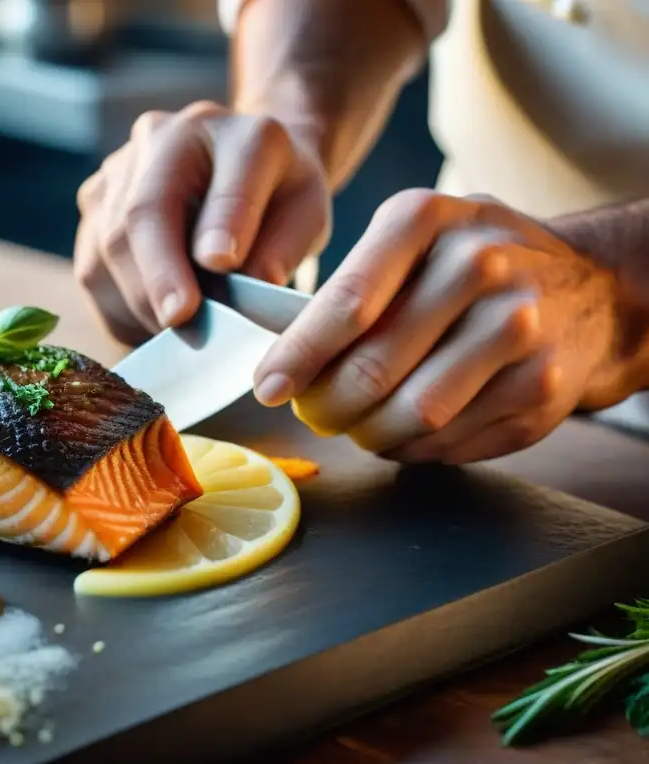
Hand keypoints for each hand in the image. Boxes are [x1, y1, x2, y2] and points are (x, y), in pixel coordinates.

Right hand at [74, 100, 330, 344]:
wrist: (241, 172)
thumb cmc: (278, 200)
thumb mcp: (307, 215)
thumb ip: (286, 245)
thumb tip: (254, 283)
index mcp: (240, 134)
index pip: (230, 179)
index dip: (223, 222)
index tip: (220, 266)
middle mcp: (167, 136)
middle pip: (145, 211)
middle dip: (159, 275)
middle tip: (178, 321)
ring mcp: (120, 167)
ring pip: (108, 245)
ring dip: (139, 300)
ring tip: (174, 332)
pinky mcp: (93, 203)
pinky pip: (93, 269)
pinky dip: (121, 308)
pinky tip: (150, 322)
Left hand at [252, 190, 637, 463]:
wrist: (592, 286)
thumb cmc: (474, 263)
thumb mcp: (416, 239)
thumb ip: (353, 286)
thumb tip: (283, 354)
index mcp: (426, 220)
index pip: (347, 303)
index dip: (299, 356)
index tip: (268, 386)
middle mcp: (478, 267)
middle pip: (373, 368)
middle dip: (327, 406)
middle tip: (315, 413)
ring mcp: (518, 329)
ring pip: (412, 414)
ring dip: (370, 433)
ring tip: (362, 423)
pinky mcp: (541, 387)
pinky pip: (450, 440)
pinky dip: (416, 446)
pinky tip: (412, 427)